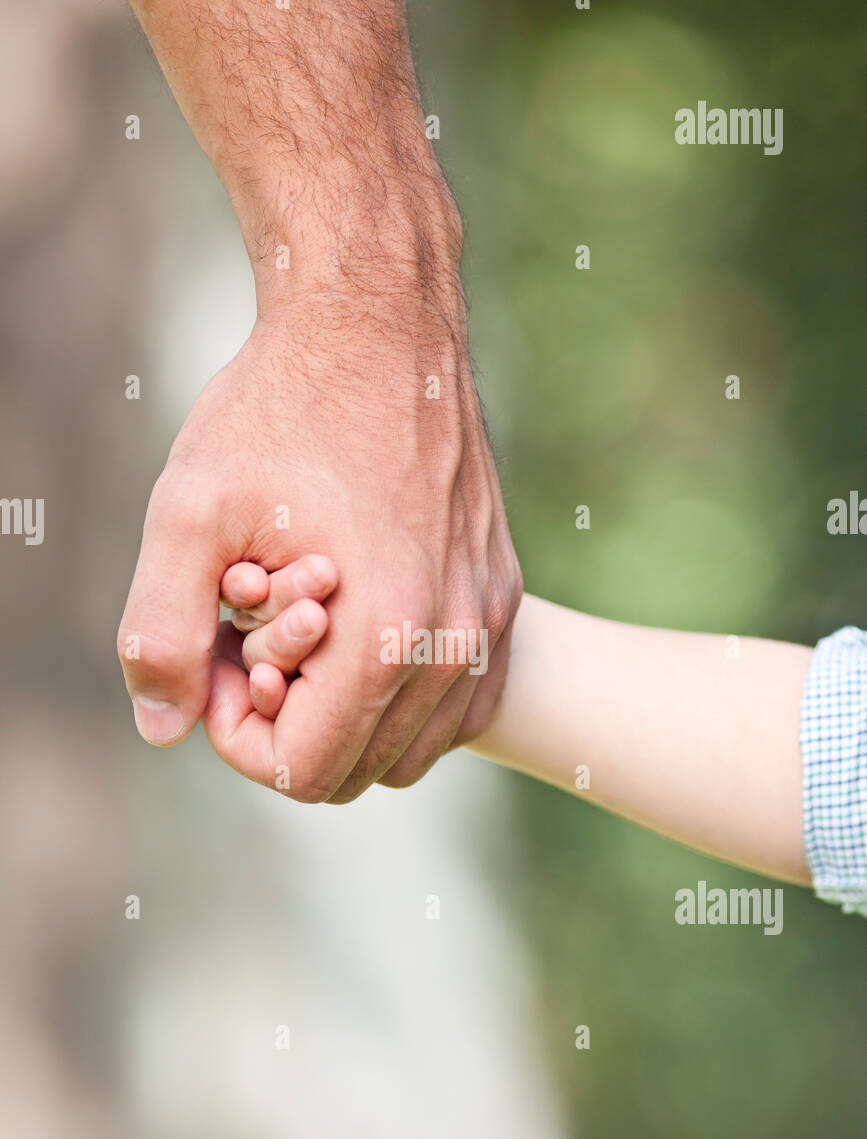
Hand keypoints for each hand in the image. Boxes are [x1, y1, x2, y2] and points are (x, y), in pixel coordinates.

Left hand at [118, 293, 520, 801]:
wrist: (378, 320)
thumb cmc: (280, 407)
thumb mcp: (188, 511)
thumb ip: (161, 633)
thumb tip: (164, 728)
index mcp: (389, 636)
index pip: (304, 771)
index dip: (236, 731)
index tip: (217, 651)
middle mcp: (456, 642)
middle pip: (356, 770)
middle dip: (287, 722)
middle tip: (248, 633)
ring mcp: (490, 622)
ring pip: (408, 749)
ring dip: (340, 711)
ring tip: (300, 624)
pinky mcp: (501, 598)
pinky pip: (451, 707)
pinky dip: (394, 697)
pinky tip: (351, 625)